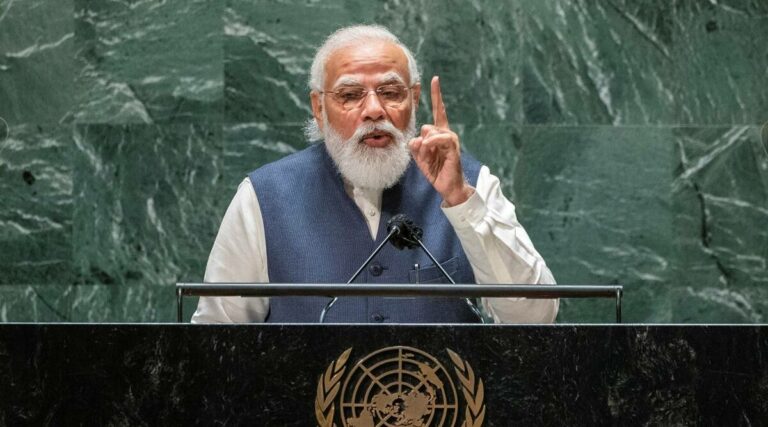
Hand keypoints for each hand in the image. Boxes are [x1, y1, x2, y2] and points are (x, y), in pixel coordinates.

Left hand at [409, 76, 473, 205]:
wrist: (447, 185)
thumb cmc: (435, 170)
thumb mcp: (419, 156)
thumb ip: (415, 145)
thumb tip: (419, 138)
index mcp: (439, 133)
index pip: (438, 110)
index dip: (436, 95)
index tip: (435, 79)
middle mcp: (446, 132)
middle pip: (426, 127)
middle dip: (421, 144)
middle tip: (426, 158)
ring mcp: (450, 138)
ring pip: (429, 133)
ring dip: (424, 149)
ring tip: (430, 160)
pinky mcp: (453, 145)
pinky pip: (438, 138)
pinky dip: (431, 145)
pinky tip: (431, 152)